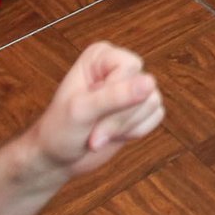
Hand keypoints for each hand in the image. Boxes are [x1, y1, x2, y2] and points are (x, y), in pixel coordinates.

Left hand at [26, 42, 164, 179]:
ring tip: (100, 131)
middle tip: (93, 129)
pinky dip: (135, 131)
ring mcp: (131, 87)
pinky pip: (156, 116)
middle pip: (144, 87)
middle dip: (119, 116)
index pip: (130, 68)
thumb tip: (150, 83)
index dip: (116, 94)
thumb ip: (115, 95)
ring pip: (152, 102)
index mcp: (101, 56)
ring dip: (125, 126)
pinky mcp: (141, 107)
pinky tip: (115, 134)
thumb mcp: (82, 111)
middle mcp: (118, 67)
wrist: (59, 158)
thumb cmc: (60, 130)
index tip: (92, 112)